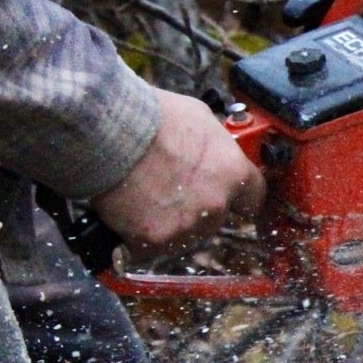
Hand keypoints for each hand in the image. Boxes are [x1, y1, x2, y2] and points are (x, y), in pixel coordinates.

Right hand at [92, 88, 264, 256]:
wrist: (108, 133)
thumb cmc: (151, 117)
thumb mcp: (199, 117)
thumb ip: (215, 144)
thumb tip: (214, 149)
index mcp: (233, 173)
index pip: (253, 198)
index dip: (239, 197)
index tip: (230, 197)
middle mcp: (216, 205)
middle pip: (215, 218)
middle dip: (197, 207)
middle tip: (170, 187)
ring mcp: (187, 226)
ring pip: (184, 235)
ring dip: (169, 222)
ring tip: (145, 194)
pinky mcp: (154, 240)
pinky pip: (150, 246)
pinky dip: (139, 235)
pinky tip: (128, 211)